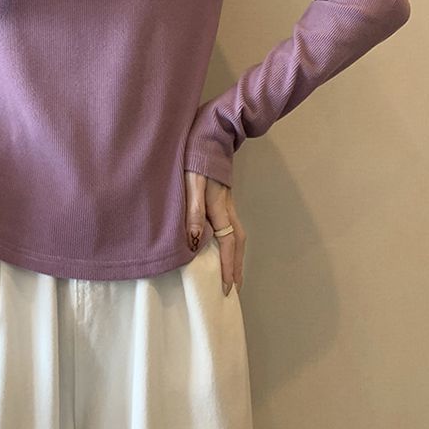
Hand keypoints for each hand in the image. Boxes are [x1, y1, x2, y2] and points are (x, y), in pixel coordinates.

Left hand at [184, 170, 245, 295]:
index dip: (227, 266)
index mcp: (220, 208)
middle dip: (236, 267)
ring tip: (232, 275)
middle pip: (237, 243)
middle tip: (234, 289)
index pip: (227, 243)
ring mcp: (227, 205)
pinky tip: (224, 250)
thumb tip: (197, 241)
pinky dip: (231, 244)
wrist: (208, 139)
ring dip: (235, 257)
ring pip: (237, 236)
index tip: (226, 287)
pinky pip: (231, 229)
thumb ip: (193, 211)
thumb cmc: (196, 160)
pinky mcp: (223, 201)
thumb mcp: (190, 185)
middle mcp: (227, 209)